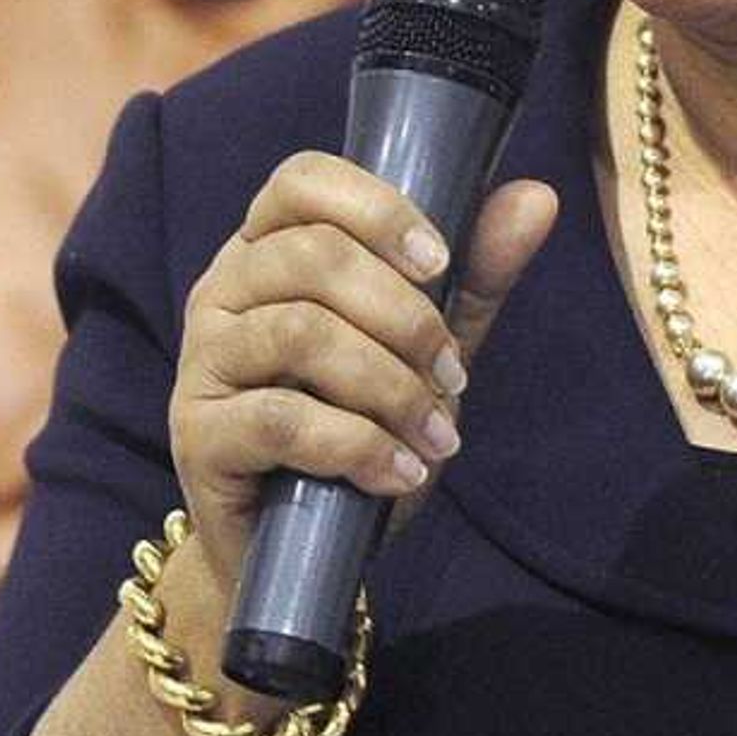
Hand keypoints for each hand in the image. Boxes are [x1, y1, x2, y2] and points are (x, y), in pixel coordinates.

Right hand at [168, 152, 560, 605]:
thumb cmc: (354, 435)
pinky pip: (282, 419)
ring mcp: (202, 361)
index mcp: (268, 251)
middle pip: (311, 254)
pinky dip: (358, 445)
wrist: (296, 555)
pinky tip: (398, 473)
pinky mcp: (197, 433)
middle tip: (454, 378)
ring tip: (435, 436)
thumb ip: (472, 279)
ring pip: (300, 332)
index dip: (376, 209)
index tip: (439, 264)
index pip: (301, 180)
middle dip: (405, 317)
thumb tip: (539, 196)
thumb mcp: (423, 353)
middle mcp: (222, 291)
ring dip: (390, 386)